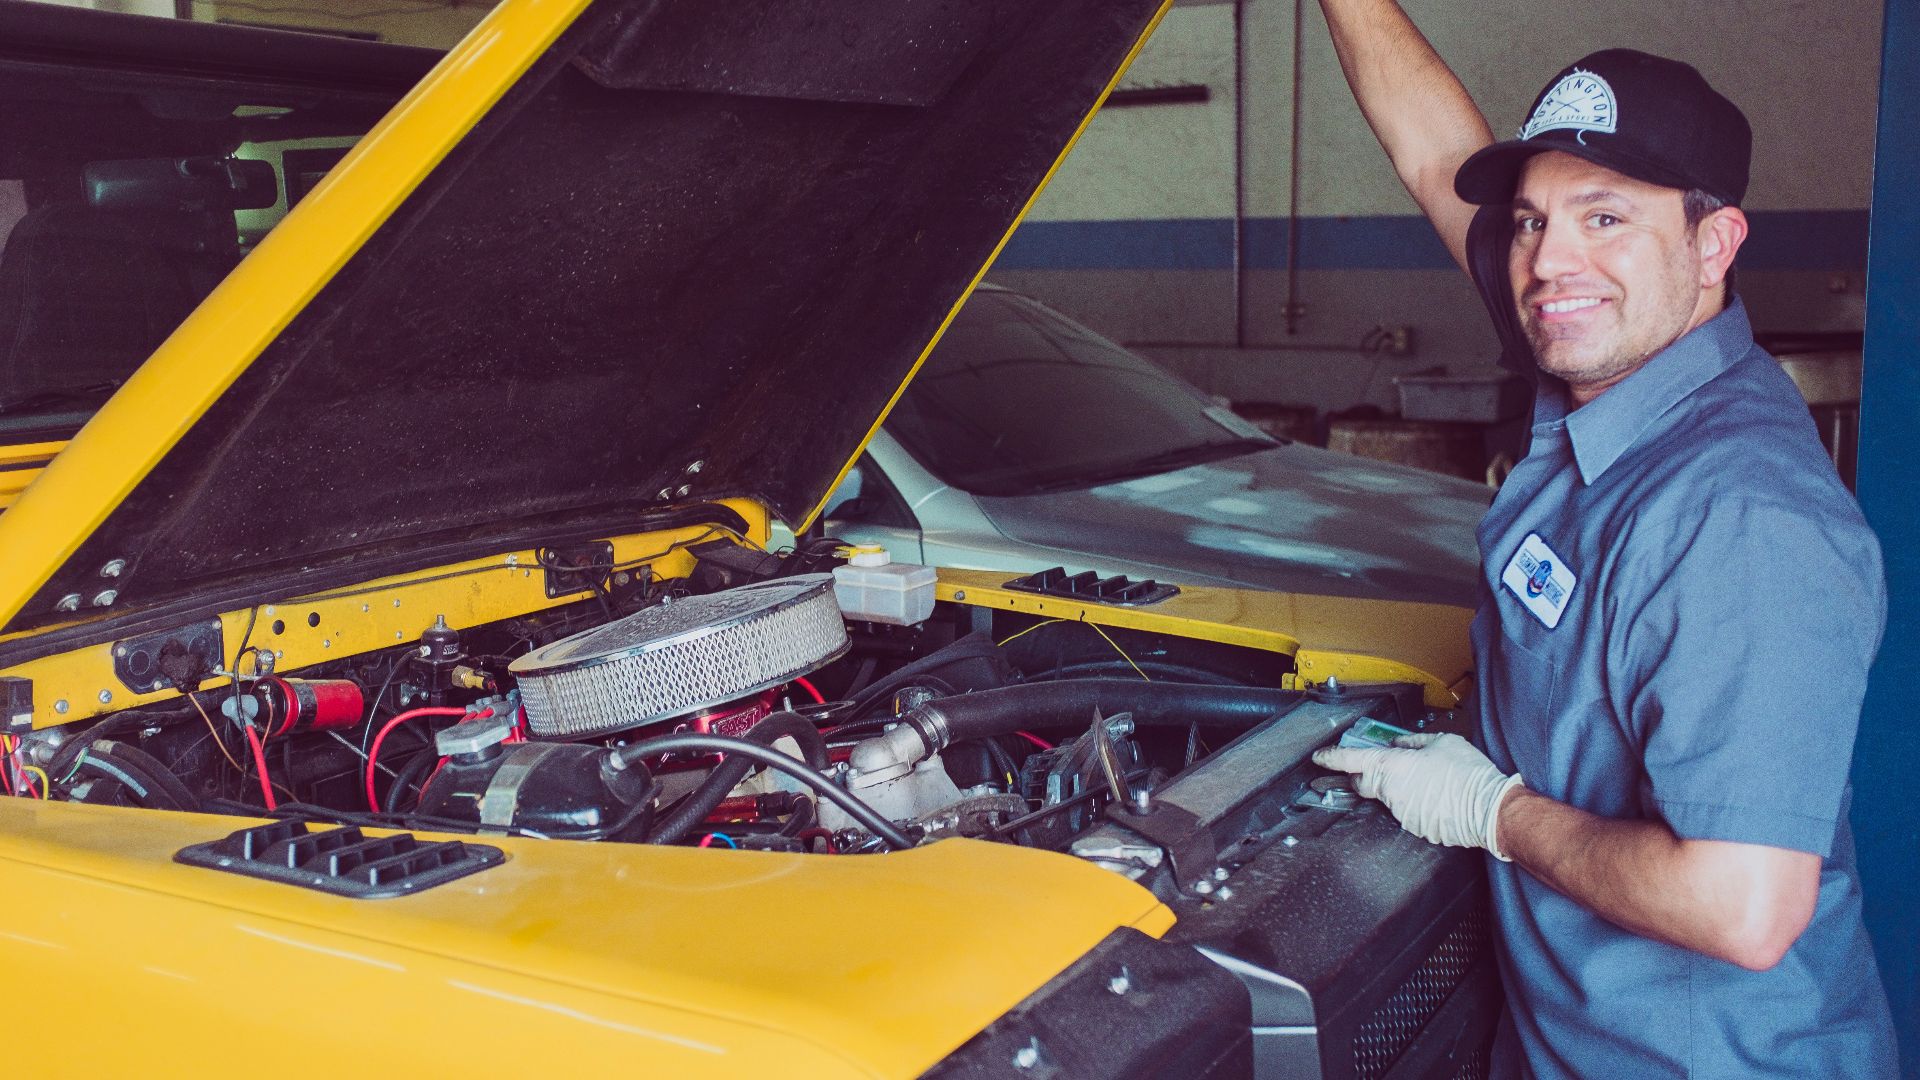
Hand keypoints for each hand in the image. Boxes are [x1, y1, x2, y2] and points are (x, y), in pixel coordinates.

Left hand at [1311, 733, 1525, 859]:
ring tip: (1428, 781)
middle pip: (1363, 783)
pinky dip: (1415, 804)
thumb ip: (1413, 742)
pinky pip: (1407, 812)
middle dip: (1364, 775)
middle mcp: (1390, 791)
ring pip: (1388, 798)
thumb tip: (1398, 744)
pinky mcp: (1414, 827)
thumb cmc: (1468, 773)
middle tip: (1382, 767)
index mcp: (1392, 766)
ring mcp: (1401, 812)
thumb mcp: (1442, 742)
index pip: (1351, 761)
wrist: (1490, 808)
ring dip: (1398, 789)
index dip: (1332, 758)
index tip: (1320, 758)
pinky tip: (1435, 797)